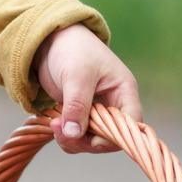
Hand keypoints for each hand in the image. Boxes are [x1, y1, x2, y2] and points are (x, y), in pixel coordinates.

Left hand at [34, 24, 141, 154]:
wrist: (52, 40)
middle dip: (85, 140)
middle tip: (60, 132)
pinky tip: (53, 123)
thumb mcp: (76, 76)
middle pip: (110, 138)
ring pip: (92, 140)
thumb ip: (77, 105)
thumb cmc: (72, 50)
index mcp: (124, 91)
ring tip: (53, 125)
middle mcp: (114, 104)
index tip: (88, 139)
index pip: (130, 124)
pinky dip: (65, 135)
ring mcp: (97, 110)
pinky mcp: (81, 114)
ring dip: (72, 140)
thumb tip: (74, 135)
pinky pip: (78, 135)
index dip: (113, 137)